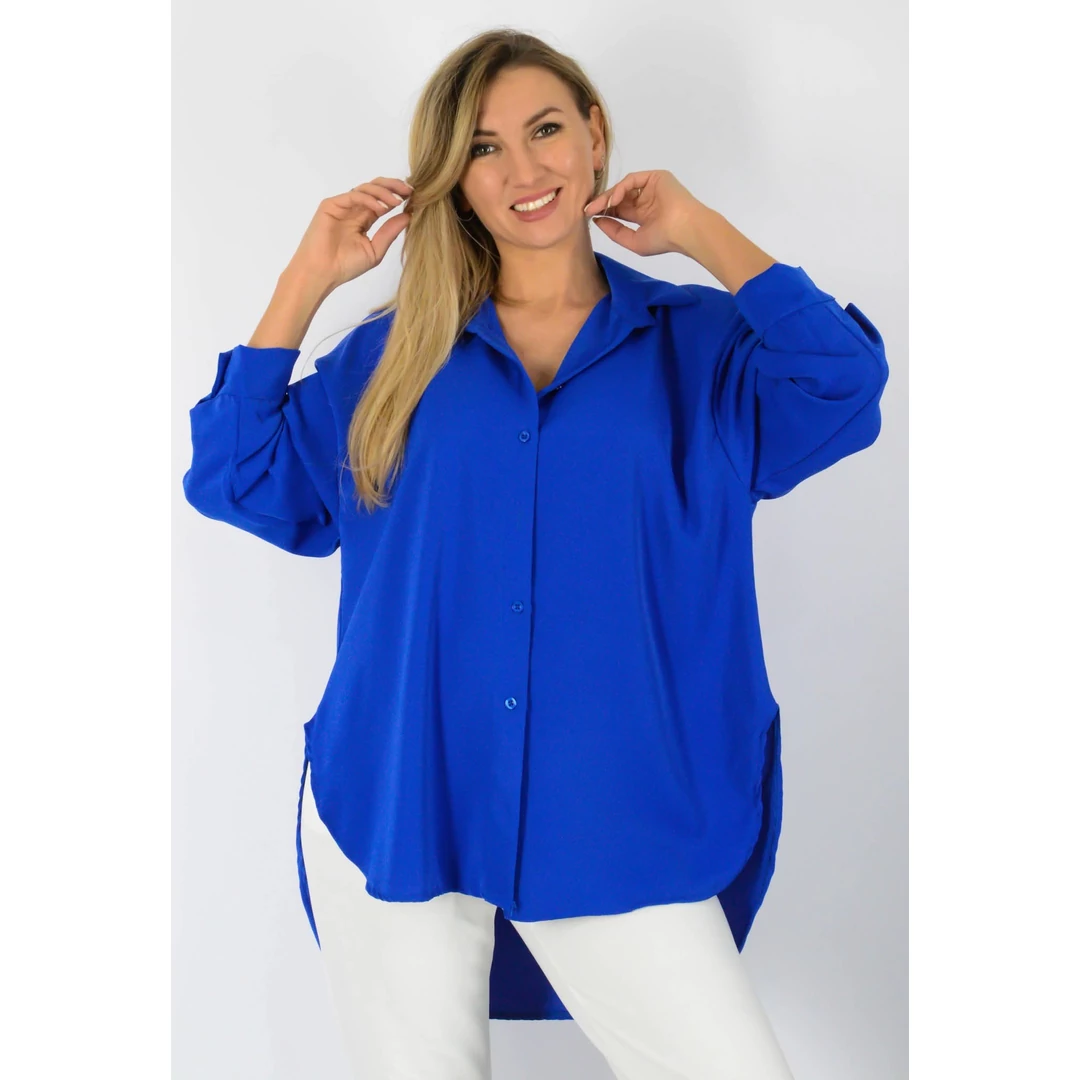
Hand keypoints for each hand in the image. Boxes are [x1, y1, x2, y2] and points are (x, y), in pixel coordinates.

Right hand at [286, 176, 413, 290]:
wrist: (322, 273)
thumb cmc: (345, 266)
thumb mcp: (375, 250)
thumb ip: (390, 232)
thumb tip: (408, 216)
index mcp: (364, 219)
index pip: (383, 201)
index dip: (398, 196)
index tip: (415, 197)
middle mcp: (354, 209)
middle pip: (376, 188)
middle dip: (393, 186)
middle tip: (409, 191)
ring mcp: (342, 206)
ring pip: (366, 188)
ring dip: (383, 192)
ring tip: (397, 202)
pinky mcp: (331, 205)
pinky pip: (353, 195)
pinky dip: (369, 198)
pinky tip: (382, 208)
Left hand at [583, 170, 704, 257]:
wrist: (684, 230)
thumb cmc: (663, 239)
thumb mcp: (633, 241)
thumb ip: (614, 231)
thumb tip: (597, 220)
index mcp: (643, 215)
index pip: (619, 210)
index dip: (603, 212)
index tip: (588, 216)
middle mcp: (646, 199)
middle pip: (619, 198)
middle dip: (602, 203)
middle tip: (586, 210)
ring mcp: (651, 187)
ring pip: (623, 188)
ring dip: (608, 196)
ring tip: (595, 207)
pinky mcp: (655, 177)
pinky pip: (632, 180)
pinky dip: (620, 188)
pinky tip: (613, 199)